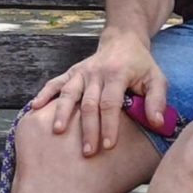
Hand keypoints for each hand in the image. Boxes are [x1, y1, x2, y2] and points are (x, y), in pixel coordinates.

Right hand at [25, 31, 166, 157]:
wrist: (122, 41)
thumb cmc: (141, 65)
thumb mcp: (156, 79)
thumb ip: (157, 101)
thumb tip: (158, 123)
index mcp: (117, 75)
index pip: (111, 103)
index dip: (109, 125)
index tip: (108, 146)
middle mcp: (96, 73)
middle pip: (89, 103)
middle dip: (87, 128)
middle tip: (87, 152)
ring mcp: (81, 72)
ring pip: (69, 94)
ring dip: (62, 112)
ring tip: (57, 131)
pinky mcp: (71, 72)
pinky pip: (55, 83)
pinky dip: (44, 94)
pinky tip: (34, 107)